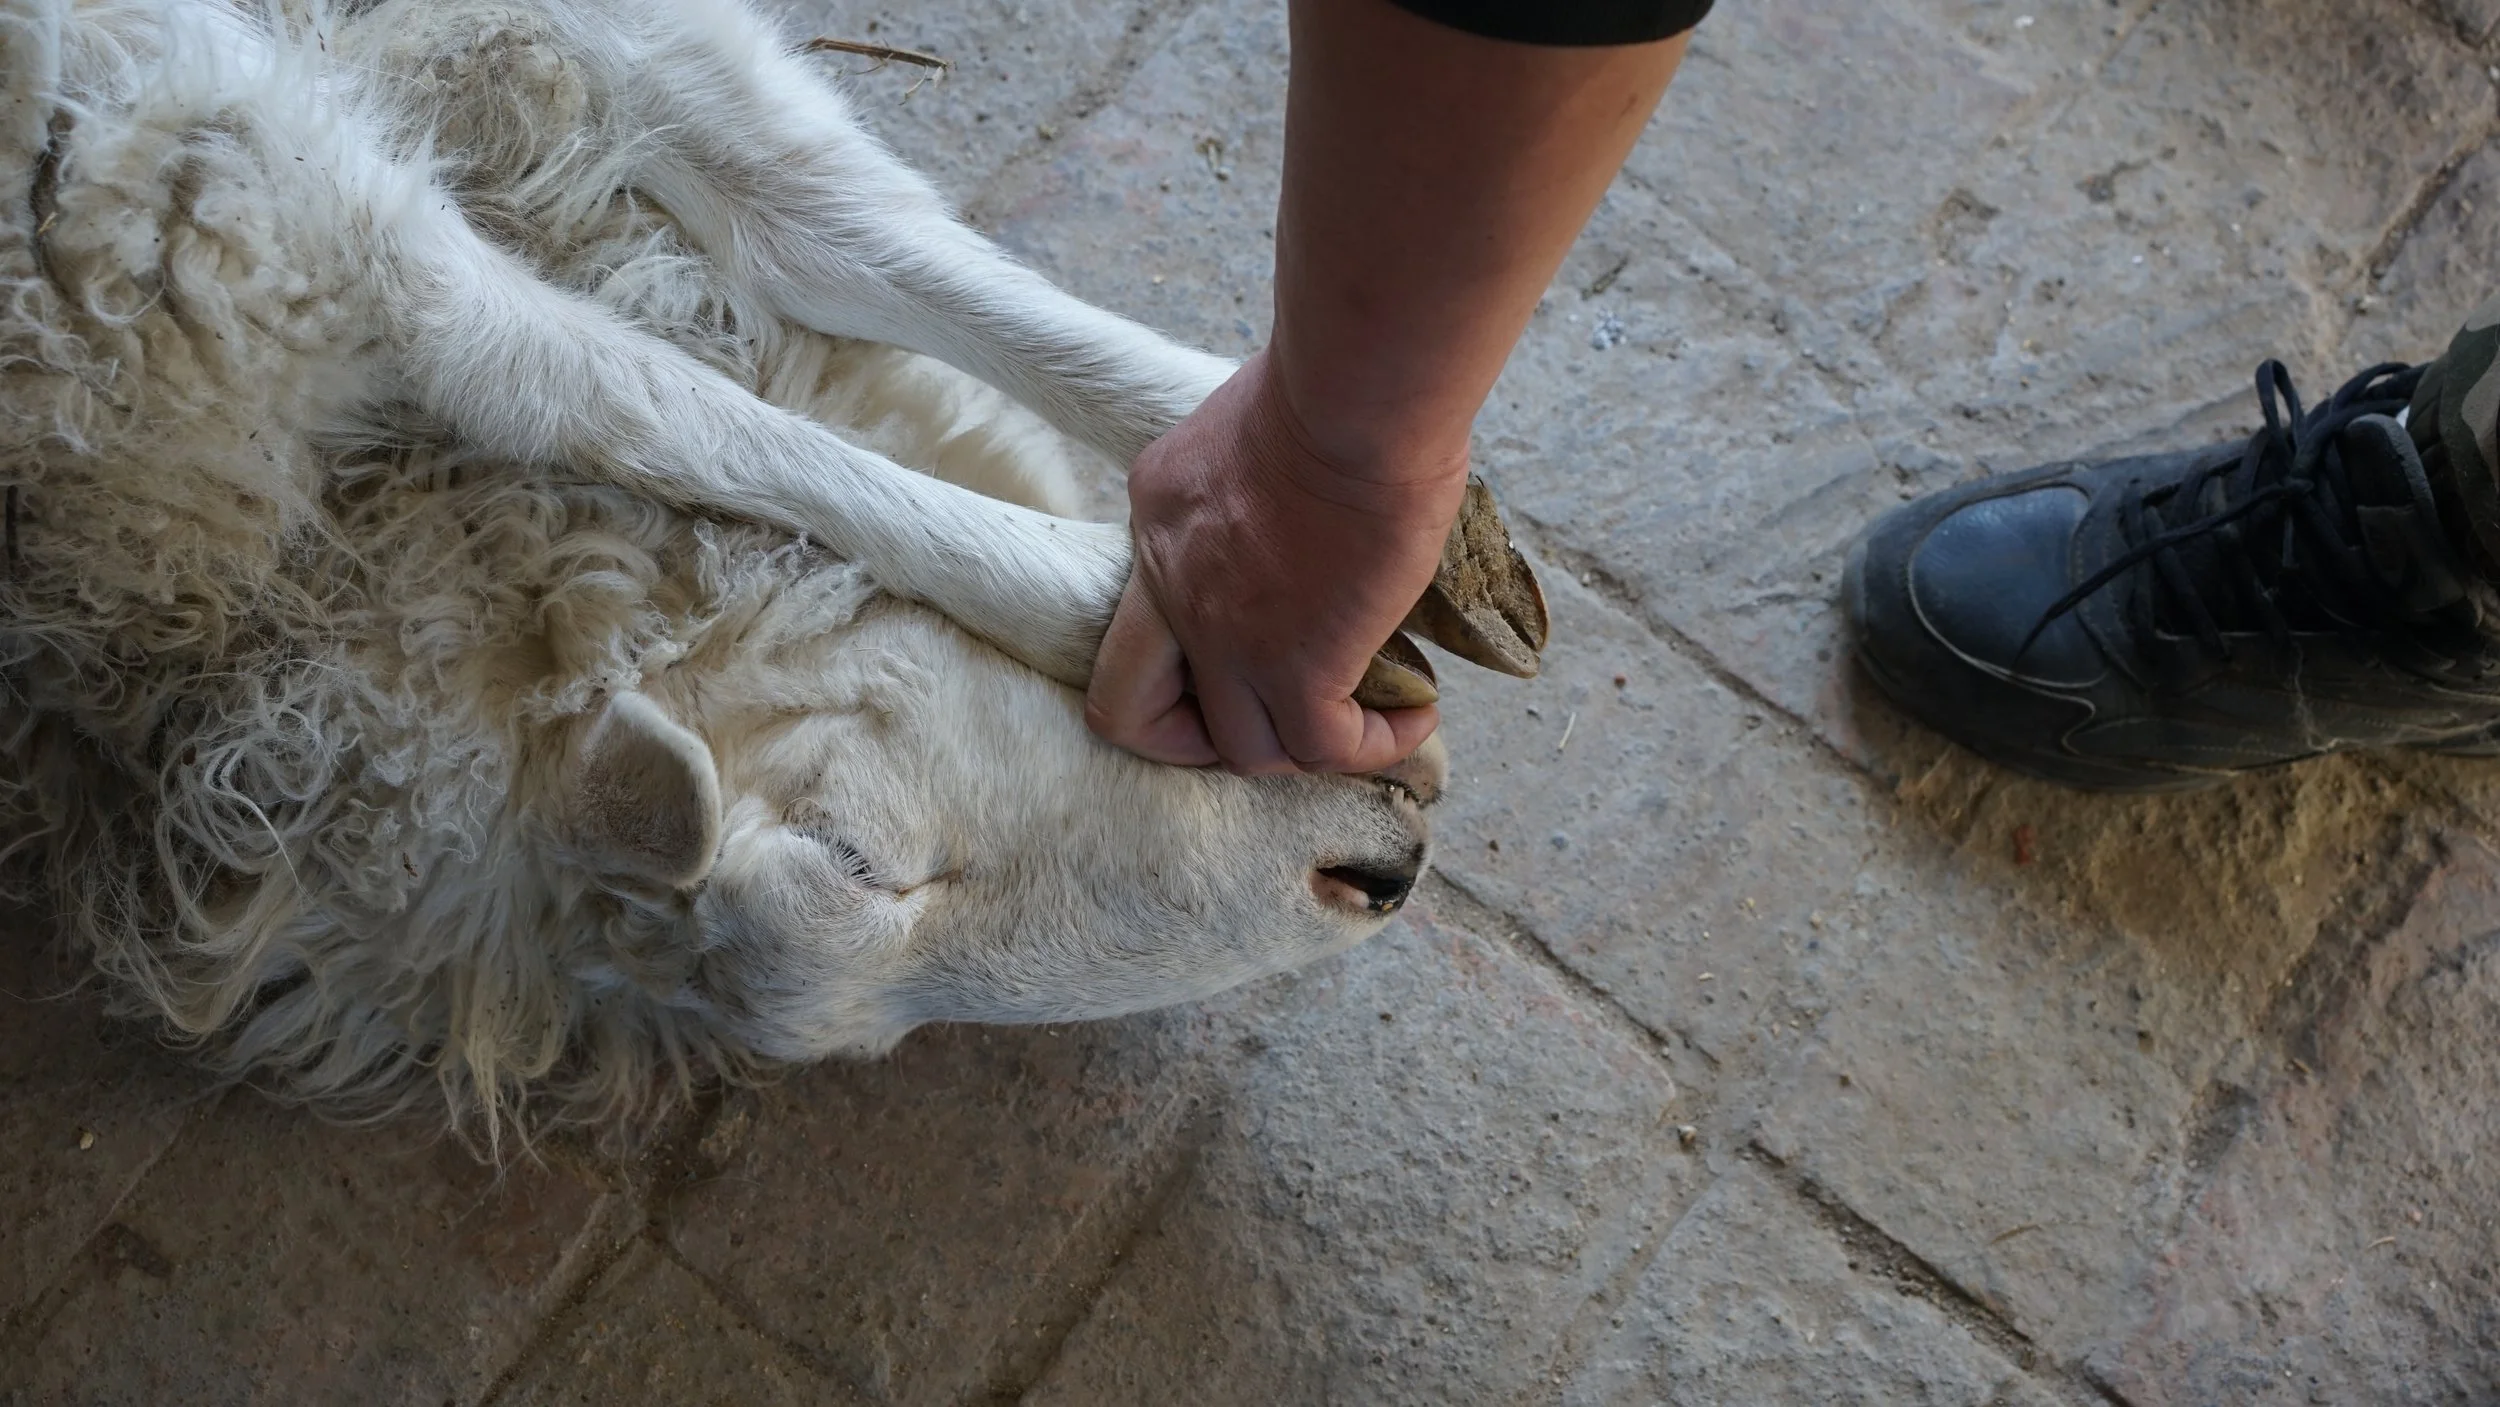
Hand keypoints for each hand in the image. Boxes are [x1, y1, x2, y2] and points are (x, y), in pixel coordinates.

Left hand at [1085, 352, 1463, 773]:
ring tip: (1365, 717)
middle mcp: (1170, 587)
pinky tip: (1416, 715)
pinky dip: (1372, 746)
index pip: (1139, 619)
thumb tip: (1317, 505)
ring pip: (1241, 747)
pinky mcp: (1295, 664)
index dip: (1181, 659)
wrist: (1357, 395)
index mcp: (1159, 521)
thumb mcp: (1256, 428)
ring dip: (1303, 745)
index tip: (1247, 645)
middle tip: (1274, 714)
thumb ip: (1259, 483)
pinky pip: (1323, 747)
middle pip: (1129, 711)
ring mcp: (1224, 635)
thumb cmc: (1332, 382)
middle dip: (1194, 738)